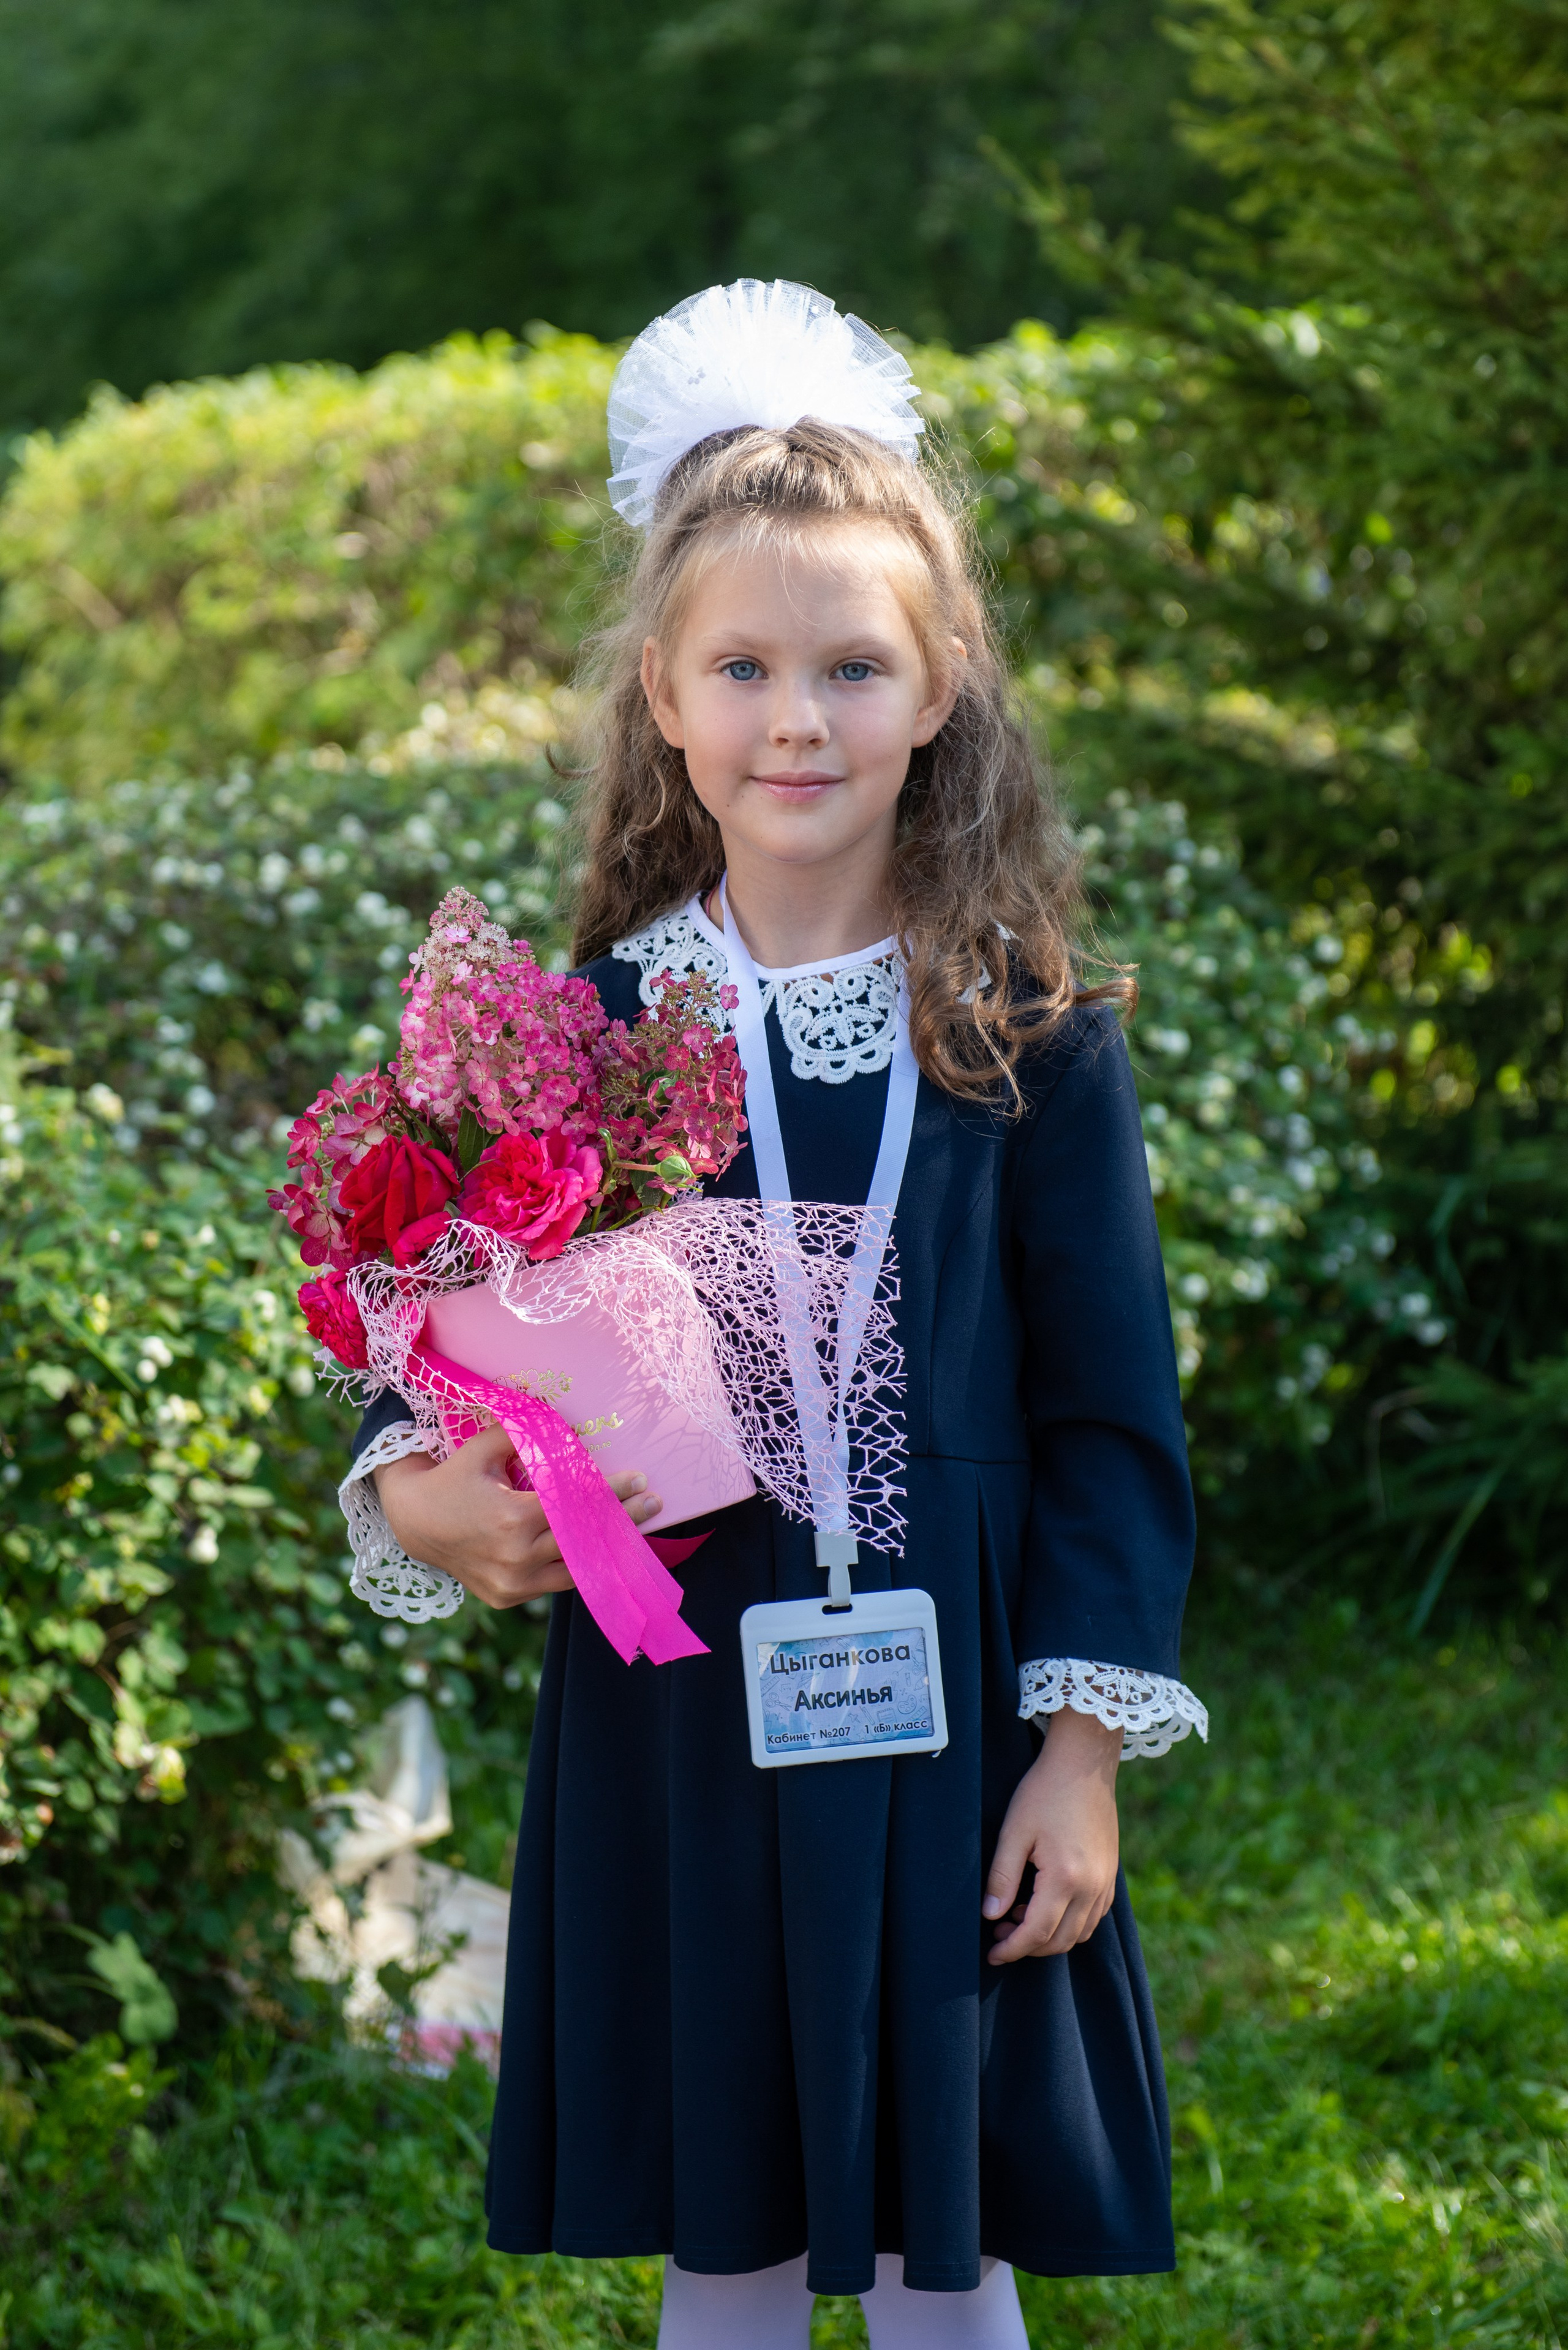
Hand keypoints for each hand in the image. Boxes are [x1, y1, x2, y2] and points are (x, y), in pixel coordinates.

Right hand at [374, 1423, 662, 1609]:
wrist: (415, 1524)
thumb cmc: (453, 1479)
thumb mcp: (483, 1449)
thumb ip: (524, 1435)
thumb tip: (567, 1421)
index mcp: (511, 1519)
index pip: (574, 1506)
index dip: (610, 1493)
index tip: (639, 1480)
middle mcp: (515, 1558)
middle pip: (582, 1539)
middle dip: (622, 1521)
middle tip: (653, 1504)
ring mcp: (512, 1584)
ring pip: (574, 1570)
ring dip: (607, 1549)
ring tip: (636, 1528)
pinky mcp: (508, 1597)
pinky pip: (553, 1583)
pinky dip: (577, 1565)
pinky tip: (601, 1548)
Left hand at [983, 1708, 1121, 1962]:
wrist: (1084, 1764)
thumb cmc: (1045, 1792)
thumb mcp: (1014, 1831)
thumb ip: (1002, 1877)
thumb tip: (990, 1916)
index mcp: (1066, 1878)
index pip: (1037, 1933)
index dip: (1012, 1949)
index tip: (992, 1954)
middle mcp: (1092, 1887)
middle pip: (1059, 1941)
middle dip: (1027, 1946)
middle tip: (999, 1932)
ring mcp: (1105, 1882)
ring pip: (1079, 1933)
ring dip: (1049, 1936)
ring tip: (1019, 1915)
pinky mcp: (1111, 1875)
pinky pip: (1093, 1917)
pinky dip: (1070, 1924)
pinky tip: (1047, 1906)